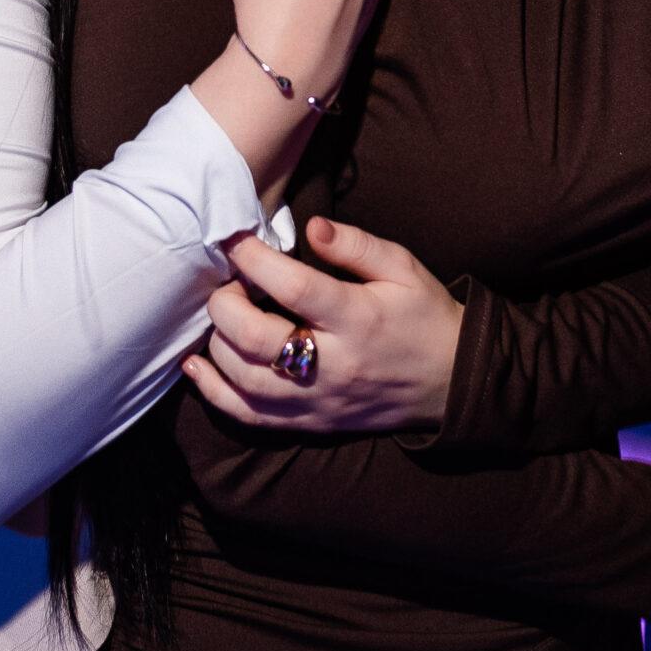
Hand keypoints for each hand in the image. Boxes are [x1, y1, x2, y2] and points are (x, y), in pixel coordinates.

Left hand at [181, 217, 462, 433]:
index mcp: (360, 319)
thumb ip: (356, 245)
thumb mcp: (404, 269)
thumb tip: (309, 227)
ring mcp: (319, 400)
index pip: (295, 288)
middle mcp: (335, 365)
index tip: (235, 239)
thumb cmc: (424, 316)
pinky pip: (249, 416)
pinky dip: (214, 391)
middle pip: (256, 339)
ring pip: (245, 380)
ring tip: (222, 315)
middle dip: (225, 303)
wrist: (453, 384)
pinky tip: (198, 365)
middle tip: (226, 282)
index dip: (256, 260)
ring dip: (217, 343)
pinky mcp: (309, 423)